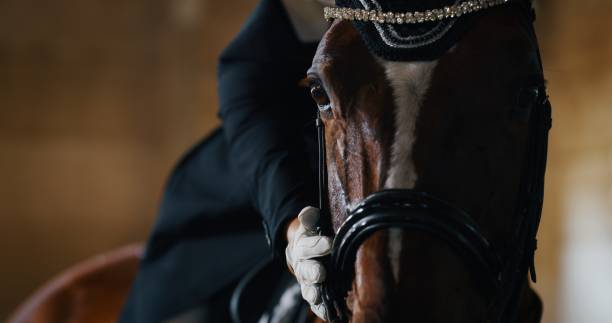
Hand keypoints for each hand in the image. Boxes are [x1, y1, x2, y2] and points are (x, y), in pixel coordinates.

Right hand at [285, 206, 331, 320]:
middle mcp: (302, 265)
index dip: (316, 245)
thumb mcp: (311, 222)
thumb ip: (310, 217)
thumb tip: (308, 212)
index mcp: (301, 246)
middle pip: (305, 270)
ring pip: (308, 289)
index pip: (306, 245)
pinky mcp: (314, 295)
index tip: (329, 243)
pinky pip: (316, 304)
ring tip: (318, 296)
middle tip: (321, 273)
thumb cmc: (315, 235)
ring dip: (313, 293)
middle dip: (312, 272)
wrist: (307, 251)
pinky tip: (329, 315)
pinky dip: (320, 309)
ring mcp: (307, 282)